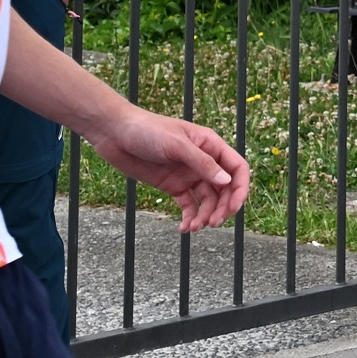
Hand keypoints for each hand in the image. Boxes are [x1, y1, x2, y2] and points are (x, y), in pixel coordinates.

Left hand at [89, 103, 251, 231]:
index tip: (234, 207)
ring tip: (195, 228)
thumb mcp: (177, 145)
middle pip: (224, 188)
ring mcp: (188, 174)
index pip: (236, 168)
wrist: (116, 134)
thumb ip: (203, 164)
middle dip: (223, 207)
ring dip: (205, 215)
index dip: (240, 188)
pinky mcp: (173, 186)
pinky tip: (184, 228)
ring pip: (207, 200)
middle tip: (213, 223)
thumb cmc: (148, 130)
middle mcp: (203, 161)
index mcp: (210, 145)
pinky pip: (188, 205)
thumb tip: (226, 182)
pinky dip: (189, 217)